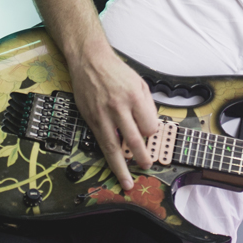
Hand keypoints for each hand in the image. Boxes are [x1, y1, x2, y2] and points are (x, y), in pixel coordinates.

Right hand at [69, 38, 158, 189]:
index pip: (149, 126)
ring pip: (113, 147)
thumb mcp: (140, 83)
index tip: (152, 135)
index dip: (152, 134)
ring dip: (121, 167)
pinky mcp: (91, 119)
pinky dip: (108, 155)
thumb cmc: (116, 71)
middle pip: (133, 139)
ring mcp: (103, 115)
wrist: (90, 61)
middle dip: (142, 157)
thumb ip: (147, 106)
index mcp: (134, 97)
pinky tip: (113, 164)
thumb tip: (152, 127)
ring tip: (127, 181)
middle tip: (146, 166)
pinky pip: (101, 142)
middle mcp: (118, 107)